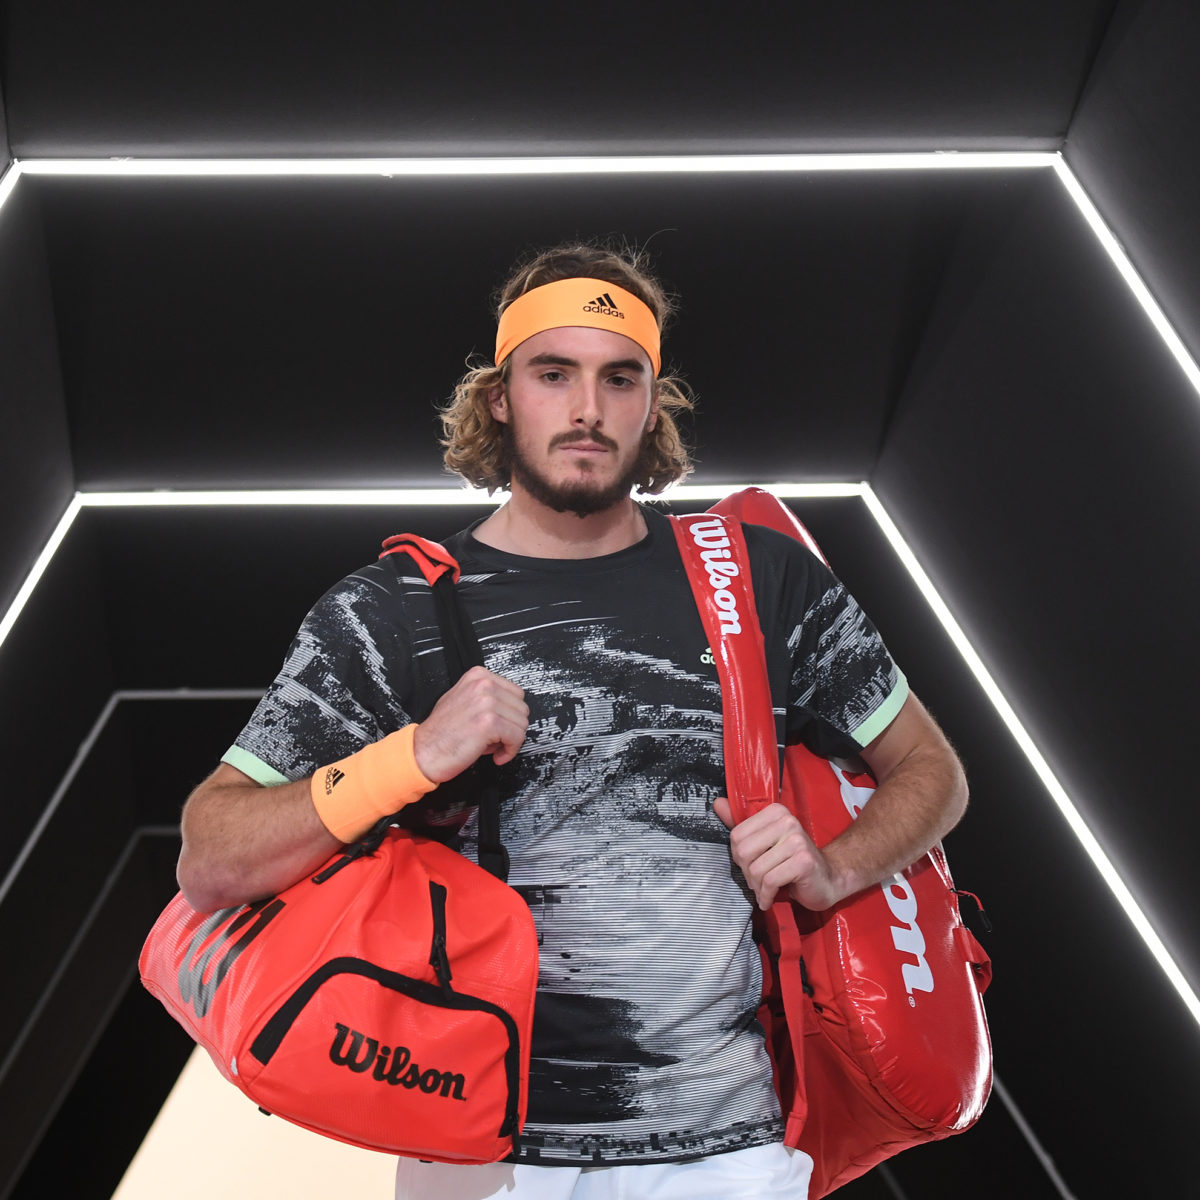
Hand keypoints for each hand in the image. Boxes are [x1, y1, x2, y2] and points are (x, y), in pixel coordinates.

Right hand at [413, 666, 528, 781]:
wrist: (423, 752)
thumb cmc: (441, 732)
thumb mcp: (462, 700)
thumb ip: (486, 697)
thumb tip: (510, 707)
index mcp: (478, 676)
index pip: (515, 693)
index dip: (509, 715)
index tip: (499, 727)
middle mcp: (483, 685)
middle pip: (522, 708)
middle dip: (511, 727)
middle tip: (494, 739)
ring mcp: (487, 703)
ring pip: (522, 723)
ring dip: (510, 740)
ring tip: (491, 746)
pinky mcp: (489, 723)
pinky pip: (517, 737)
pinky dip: (510, 751)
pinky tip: (496, 755)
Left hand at [713, 798, 845, 911]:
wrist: (828, 879)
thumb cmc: (792, 862)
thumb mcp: (766, 841)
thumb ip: (742, 825)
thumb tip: (718, 803)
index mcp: (775, 812)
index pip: (737, 835)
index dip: (739, 857)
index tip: (751, 865)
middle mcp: (787, 821)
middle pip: (744, 852)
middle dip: (747, 873)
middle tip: (757, 882)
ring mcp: (797, 840)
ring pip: (756, 869)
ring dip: (757, 887)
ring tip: (765, 890)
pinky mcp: (803, 861)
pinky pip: (770, 881)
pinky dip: (766, 896)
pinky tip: (770, 899)